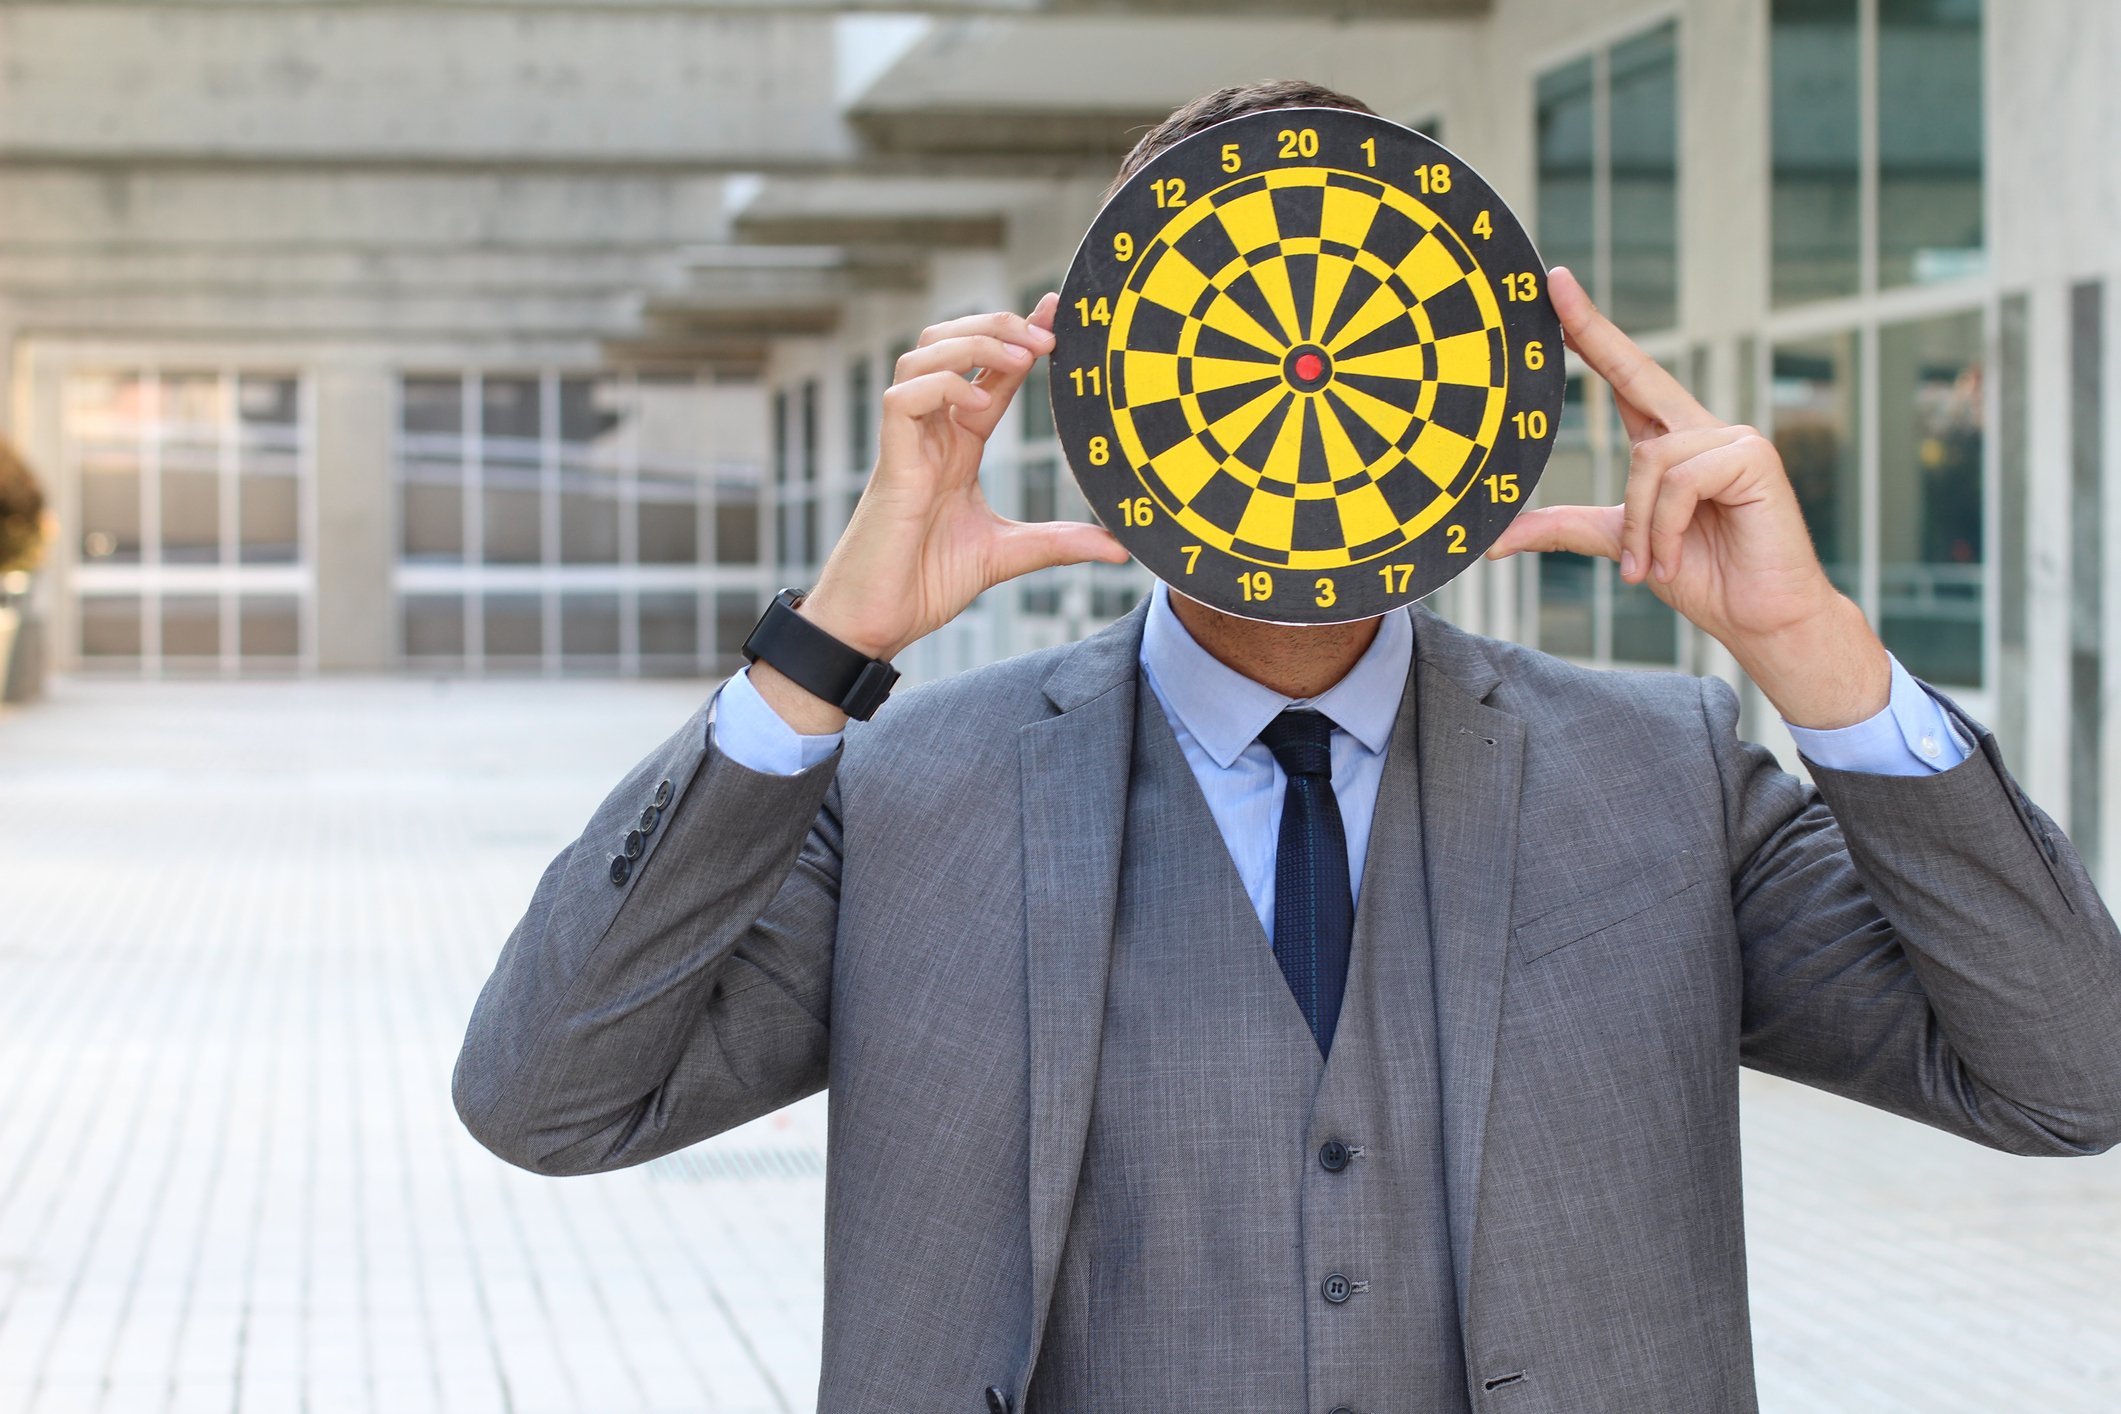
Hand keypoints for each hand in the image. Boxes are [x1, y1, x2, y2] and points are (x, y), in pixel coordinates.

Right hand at [752, 294, 1129, 732]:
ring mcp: (907, 443)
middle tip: (1047, 333)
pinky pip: (903, 398)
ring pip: (923, 354)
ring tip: (1021, 356)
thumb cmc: (925, 584)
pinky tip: (977, 402)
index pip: (988, 370)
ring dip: (972, 343)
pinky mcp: (890, 462)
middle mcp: (931, 432)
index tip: (1059, 313)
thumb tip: (1119, 549)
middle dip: (997, 325)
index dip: (1020, 335)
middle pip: (950, 341)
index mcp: (957, 444)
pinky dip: (942, 386)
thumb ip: (1060, 543)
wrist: (878, 622)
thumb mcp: (1008, 555)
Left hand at [1484, 267, 1888, 729]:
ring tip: (1650, 564)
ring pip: (1647, 461)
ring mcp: (1731, 437)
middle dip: (1591, 331)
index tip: (1556, 285)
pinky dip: (1662, 527)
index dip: (1591, 332)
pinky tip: (1671, 558)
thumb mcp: (1619, 545)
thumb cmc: (1702, 576)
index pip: (1626, 375)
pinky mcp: (1752, 456)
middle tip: (1552, 280)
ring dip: (1639, 526)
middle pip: (1636, 374)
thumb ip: (1564, 529)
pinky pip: (1677, 482)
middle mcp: (1701, 428)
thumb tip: (1496, 539)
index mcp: (1671, 442)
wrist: (1760, 617)